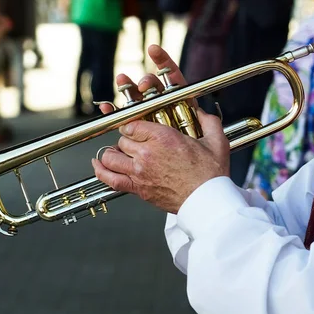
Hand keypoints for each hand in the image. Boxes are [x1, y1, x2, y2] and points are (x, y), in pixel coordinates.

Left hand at [91, 45, 229, 213]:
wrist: (207, 201)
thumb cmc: (211, 175)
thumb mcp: (216, 142)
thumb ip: (208, 122)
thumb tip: (202, 112)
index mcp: (163, 137)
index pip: (133, 123)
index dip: (134, 125)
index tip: (138, 128)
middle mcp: (147, 153)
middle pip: (123, 139)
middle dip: (128, 140)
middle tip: (136, 144)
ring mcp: (139, 172)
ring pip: (112, 156)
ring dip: (113, 153)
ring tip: (117, 153)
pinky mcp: (137, 188)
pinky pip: (110, 178)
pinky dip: (101, 170)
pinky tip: (97, 164)